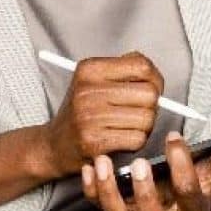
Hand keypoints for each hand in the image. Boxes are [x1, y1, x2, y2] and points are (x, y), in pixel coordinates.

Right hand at [41, 51, 164, 177]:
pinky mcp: (94, 142)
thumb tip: (153, 73)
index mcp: (90, 69)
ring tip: (129, 125)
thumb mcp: (93, 79)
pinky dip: (136, 141)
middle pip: (149, 93)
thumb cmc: (81, 111)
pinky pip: (137, 139)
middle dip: (152, 104)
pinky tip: (123, 138)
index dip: (155, 78)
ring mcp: (90, 116)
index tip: (152, 87)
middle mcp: (88, 90)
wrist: (54, 144)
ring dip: (145, 126)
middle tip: (140, 110)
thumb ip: (123, 69)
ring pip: (147, 118)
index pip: (142, 66)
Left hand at [80, 130, 210, 210]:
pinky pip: (99, 208)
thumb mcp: (210, 171)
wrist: (174, 196)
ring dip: (109, 193)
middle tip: (140, 163)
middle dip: (146, 195)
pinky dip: (91, 190)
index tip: (174, 137)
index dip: (183, 167)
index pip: (190, 196)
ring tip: (102, 162)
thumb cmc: (193, 180)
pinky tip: (88, 166)